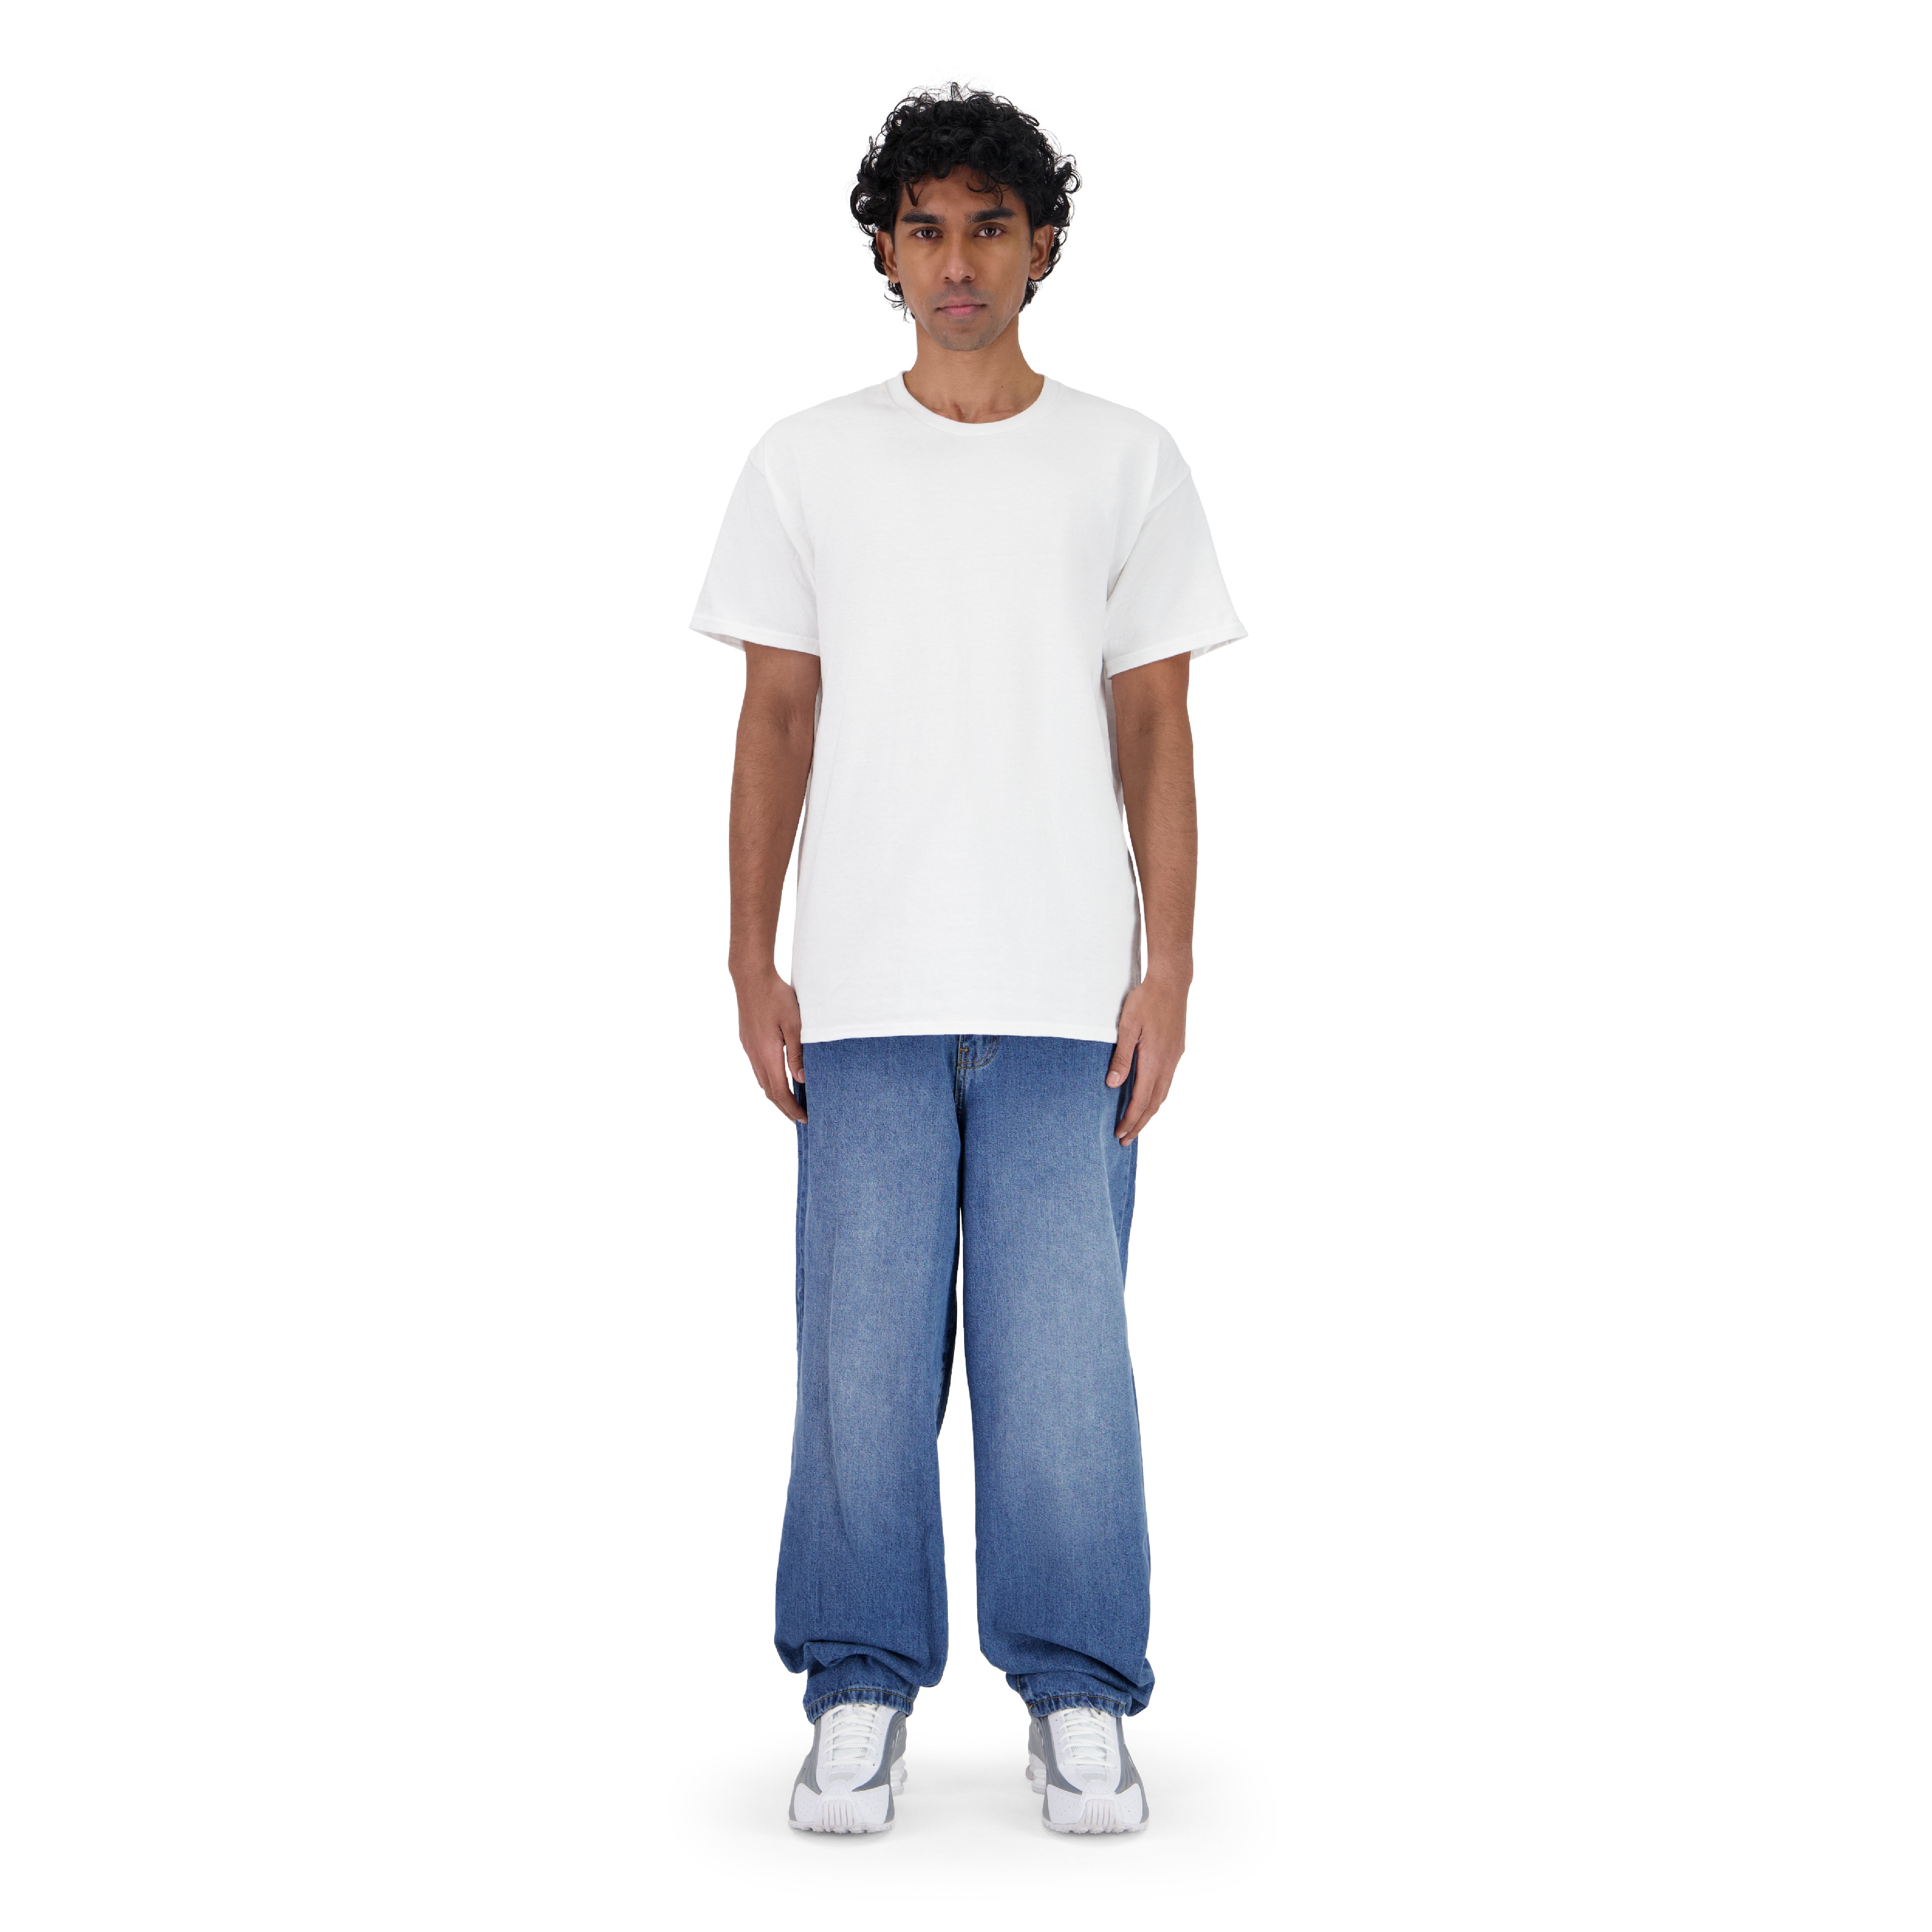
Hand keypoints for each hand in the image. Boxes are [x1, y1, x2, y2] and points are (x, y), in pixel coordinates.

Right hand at [734, 965, 806, 1121]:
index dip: (791, 1108)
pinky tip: (780, 1079)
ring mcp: (749, 1049)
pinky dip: (770, 1081)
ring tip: (792, 1103)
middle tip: (799, 1118)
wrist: (751, 978)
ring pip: (762, 1081)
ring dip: (776, 1095)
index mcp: (767, 1054)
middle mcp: (755, 1055)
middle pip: (769, 1091)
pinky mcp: (748, 1041)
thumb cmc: (776, 996)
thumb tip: (801, 1079)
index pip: (779, 1091)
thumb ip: (798, 1052)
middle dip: (784, 1108)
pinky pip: (758, 1069)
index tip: (804, 1119)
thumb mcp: (795, 1023)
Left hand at [1107, 970, 1187, 1143]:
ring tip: (1136, 1124)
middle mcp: (1168, 1063)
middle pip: (1154, 1103)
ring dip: (1148, 1112)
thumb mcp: (1127, 1026)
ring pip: (1162, 1094)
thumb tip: (1112, 1084)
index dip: (1131, 1119)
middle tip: (1125, 1140)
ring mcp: (1174, 1058)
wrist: (1172, 982)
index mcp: (1154, 1060)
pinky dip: (1156, 1096)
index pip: (1141, 1100)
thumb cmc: (1146, 1000)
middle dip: (1140, 1124)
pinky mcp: (1176, 1051)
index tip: (1120, 1134)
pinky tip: (1148, 1096)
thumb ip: (1121, 1057)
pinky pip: (1167, 1082)